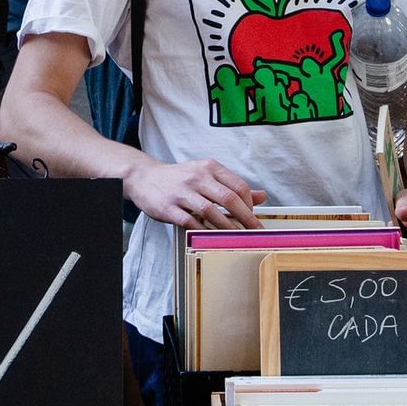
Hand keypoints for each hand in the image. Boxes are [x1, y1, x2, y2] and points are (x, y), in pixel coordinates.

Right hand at [126, 158, 266, 229]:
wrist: (144, 177)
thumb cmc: (179, 178)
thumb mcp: (206, 175)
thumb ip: (232, 186)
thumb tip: (262, 196)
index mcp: (209, 168)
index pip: (238, 186)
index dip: (250, 205)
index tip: (254, 218)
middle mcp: (197, 177)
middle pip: (228, 199)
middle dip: (245, 219)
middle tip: (254, 232)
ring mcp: (182, 192)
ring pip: (210, 211)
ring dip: (227, 227)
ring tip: (236, 238)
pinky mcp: (169, 207)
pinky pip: (190, 222)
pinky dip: (204, 231)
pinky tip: (212, 237)